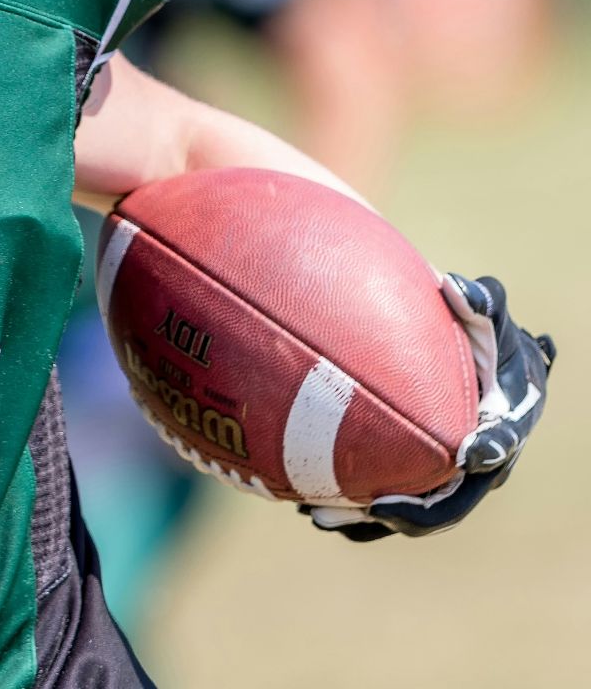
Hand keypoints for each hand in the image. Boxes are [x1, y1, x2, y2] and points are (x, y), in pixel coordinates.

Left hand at [307, 274, 556, 540]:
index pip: (499, 445)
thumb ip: (479, 302)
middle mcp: (476, 466)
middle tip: (377, 507)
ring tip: (320, 516)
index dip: (488, 451)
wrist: (470, 365)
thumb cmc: (480, 336)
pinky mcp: (410, 481)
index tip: (471, 454)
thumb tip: (459, 288)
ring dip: (367, 520)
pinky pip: (379, 502)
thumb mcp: (486, 315)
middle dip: (414, 512)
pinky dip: (348, 507)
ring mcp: (442, 479)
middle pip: (449, 502)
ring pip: (409, 512)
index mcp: (503, 426)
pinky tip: (304, 504)